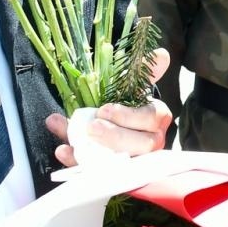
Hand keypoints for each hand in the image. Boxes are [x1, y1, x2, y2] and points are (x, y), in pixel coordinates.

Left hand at [47, 47, 172, 165]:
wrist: (115, 124)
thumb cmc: (127, 105)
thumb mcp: (133, 87)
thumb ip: (145, 71)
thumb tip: (163, 54)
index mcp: (156, 119)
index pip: (150, 118)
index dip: (128, 116)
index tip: (104, 109)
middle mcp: (151, 142)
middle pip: (142, 144)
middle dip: (115, 136)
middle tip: (93, 127)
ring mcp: (134, 160)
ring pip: (124, 162)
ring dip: (98, 152)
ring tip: (77, 141)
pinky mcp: (113, 172)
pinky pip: (98, 172)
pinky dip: (78, 162)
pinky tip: (63, 151)